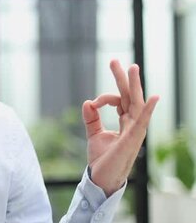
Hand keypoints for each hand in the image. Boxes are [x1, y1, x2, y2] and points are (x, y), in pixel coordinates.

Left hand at [82, 60, 159, 195]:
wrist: (101, 179)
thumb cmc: (102, 159)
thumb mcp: (94, 134)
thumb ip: (92, 118)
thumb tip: (87, 102)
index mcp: (125, 122)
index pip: (119, 100)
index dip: (104, 98)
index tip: (93, 103)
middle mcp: (132, 125)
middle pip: (129, 96)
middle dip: (123, 78)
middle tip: (115, 61)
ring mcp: (134, 132)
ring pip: (136, 104)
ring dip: (134, 85)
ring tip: (132, 68)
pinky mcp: (131, 140)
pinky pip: (141, 123)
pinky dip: (148, 110)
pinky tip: (153, 98)